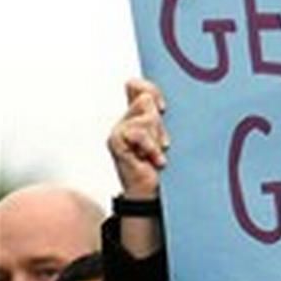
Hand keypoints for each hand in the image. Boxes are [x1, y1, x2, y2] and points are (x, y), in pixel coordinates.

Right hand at [107, 78, 168, 198]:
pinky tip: (154, 161)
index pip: (136, 85)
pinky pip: (138, 132)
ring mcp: (118, 131)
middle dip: (159, 124)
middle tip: (161, 146)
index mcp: (135, 116)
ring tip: (156, 155)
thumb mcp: (164, 138)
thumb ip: (161, 118)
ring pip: (145, 116)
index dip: (151, 91)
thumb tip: (157, 100)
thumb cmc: (159, 169)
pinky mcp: (116, 142)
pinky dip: (151, 148)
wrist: (151, 194)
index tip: (164, 109)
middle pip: (145, 100)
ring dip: (156, 139)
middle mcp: (124, 121)